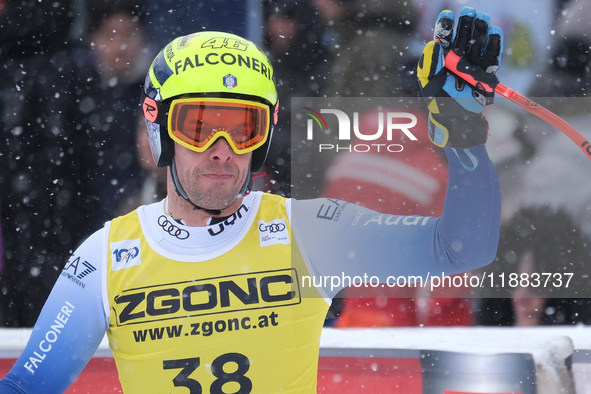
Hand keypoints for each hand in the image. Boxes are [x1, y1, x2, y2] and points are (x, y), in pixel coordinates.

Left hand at [417, 7, 502, 147]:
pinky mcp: (488, 71)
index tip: (447, 15)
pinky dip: (495, 43)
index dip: (446, 25)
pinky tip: (494, 31)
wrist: (456, 119)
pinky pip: (493, 54)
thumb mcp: (428, 84)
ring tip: (482, 17)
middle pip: (463, 35)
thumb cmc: (438, 102)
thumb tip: (432, 43)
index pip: (444, 37)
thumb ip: (428, 64)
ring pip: (478, 41)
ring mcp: (474, 63)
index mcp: (442, 58)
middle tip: (469, 10)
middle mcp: (458, 57)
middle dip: (466, 23)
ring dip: (481, 28)